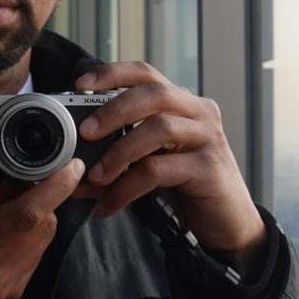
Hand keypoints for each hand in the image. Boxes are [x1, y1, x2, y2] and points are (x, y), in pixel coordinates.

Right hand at [0, 104, 83, 298]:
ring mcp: (3, 287)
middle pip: (41, 224)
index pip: (26, 216)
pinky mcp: (12, 292)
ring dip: (34, 214)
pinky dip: (28, 233)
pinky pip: (37, 253)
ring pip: (44, 237)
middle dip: (37, 197)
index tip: (73, 166)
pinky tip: (3, 227)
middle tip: (6, 184)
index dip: (54, 188)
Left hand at [74, 63, 265, 264]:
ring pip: (158, 129)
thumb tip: (71, 165)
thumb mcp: (149, 164)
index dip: (113, 73)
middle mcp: (199, 112)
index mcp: (182, 103)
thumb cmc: (185, 187)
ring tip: (95, 177)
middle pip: (154, 93)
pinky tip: (109, 205)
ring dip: (119, 152)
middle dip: (113, 110)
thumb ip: (118, 157)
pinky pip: (159, 170)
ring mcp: (208, 138)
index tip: (80, 84)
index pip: (147, 74)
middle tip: (85, 132)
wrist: (226, 224)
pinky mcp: (209, 168)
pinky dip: (127, 187)